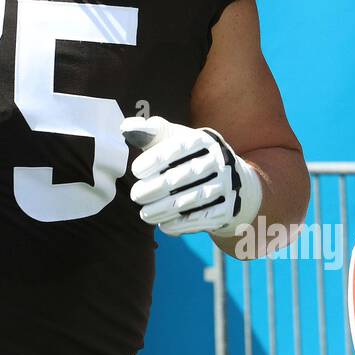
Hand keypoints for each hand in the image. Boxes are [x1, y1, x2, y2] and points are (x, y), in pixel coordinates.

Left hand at [121, 116, 262, 236]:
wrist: (227, 178)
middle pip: (188, 174)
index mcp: (203, 141)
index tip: (135, 170)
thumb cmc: (188, 156)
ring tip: (144, 214)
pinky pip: (205, 218)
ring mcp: (226, 185)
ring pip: (195, 198)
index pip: (180, 147)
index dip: (157, 158)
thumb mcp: (172, 140)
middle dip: (158, 187)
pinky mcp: (228, 208)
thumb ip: (150, 133)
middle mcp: (219, 161)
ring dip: (167, 208)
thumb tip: (126, 127)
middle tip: (135, 195)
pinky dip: (184, 224)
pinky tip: (164, 226)